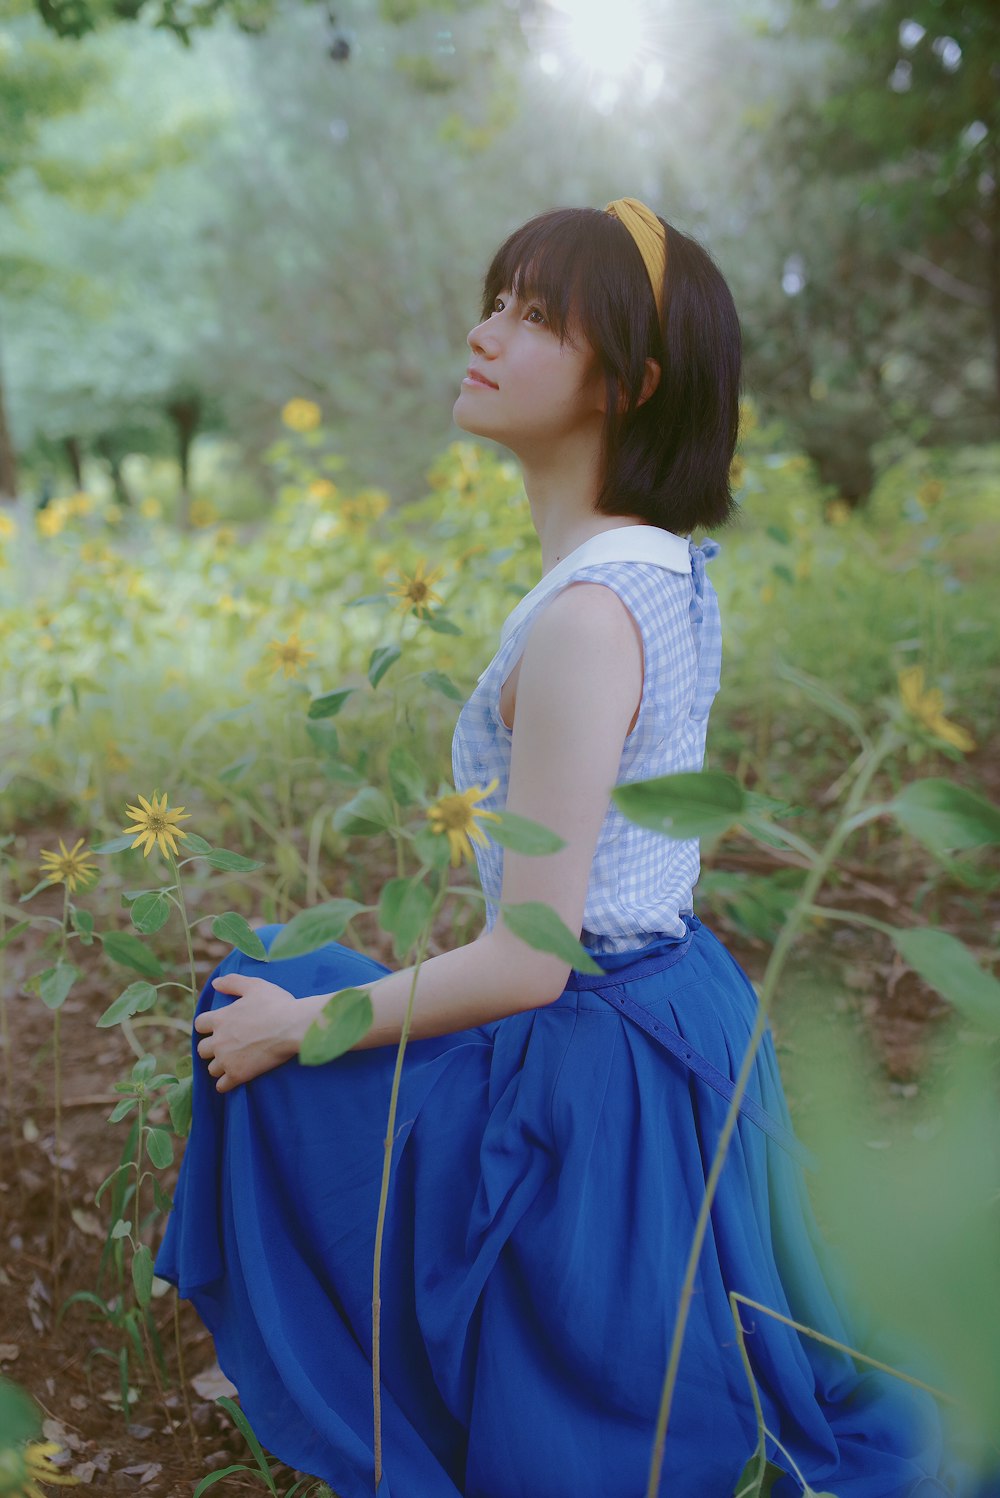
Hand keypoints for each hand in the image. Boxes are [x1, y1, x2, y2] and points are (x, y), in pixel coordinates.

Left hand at [194, 974, 300, 1092]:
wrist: (293, 1027)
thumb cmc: (276, 1004)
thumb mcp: (255, 986)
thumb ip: (232, 982)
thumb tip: (215, 983)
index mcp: (220, 1018)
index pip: (199, 1025)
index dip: (208, 1026)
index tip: (218, 1027)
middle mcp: (219, 1040)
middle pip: (202, 1050)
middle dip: (212, 1048)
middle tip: (226, 1046)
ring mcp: (227, 1059)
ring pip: (211, 1069)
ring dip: (219, 1066)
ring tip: (232, 1062)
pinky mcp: (238, 1074)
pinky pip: (221, 1086)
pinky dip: (226, 1084)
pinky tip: (234, 1078)